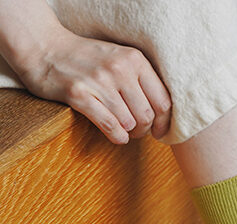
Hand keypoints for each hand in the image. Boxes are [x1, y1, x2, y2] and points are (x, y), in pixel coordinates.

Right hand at [16, 28, 171, 143]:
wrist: (44, 47)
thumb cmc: (87, 58)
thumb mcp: (120, 58)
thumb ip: (142, 79)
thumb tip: (164, 114)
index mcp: (135, 60)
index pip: (163, 101)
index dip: (164, 122)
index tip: (159, 130)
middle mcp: (119, 69)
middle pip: (147, 115)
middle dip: (145, 130)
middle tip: (138, 131)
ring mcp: (99, 82)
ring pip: (129, 123)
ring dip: (129, 133)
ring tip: (125, 131)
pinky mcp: (79, 95)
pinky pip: (110, 126)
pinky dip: (117, 136)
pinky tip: (116, 135)